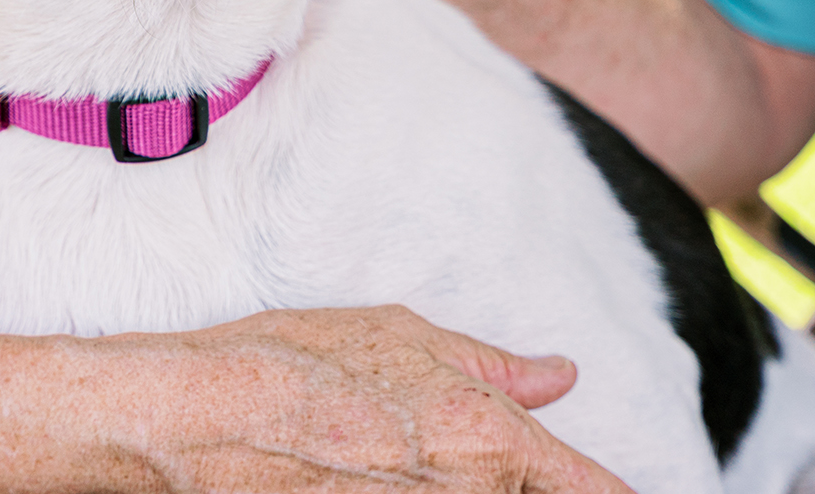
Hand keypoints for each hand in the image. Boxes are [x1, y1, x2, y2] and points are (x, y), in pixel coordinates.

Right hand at [137, 305, 635, 491]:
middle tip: (486, 459)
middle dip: (533, 487)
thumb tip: (560, 375)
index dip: (610, 493)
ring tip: (413, 458)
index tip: (620, 492)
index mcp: (489, 439)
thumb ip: (492, 364)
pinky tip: (382, 474)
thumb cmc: (293, 364)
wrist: (195, 422)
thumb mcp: (400, 336)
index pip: (590, 491)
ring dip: (478, 493)